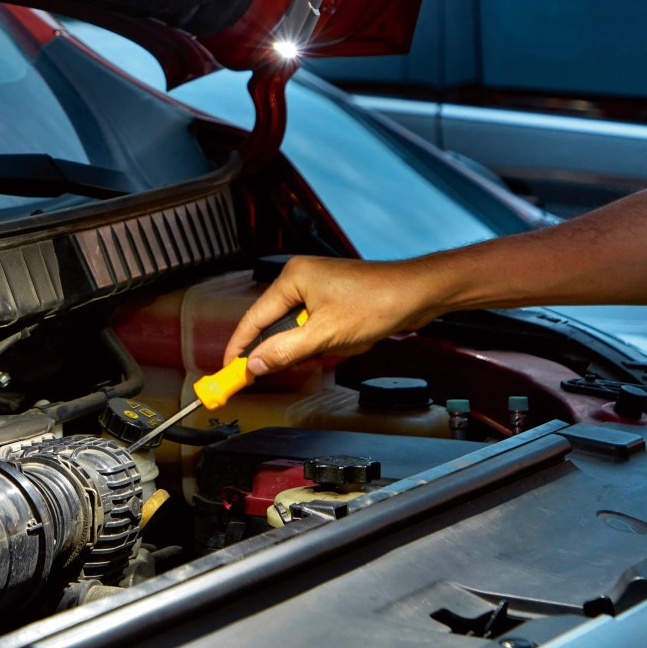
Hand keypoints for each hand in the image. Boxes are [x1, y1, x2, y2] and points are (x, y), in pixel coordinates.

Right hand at [224, 255, 448, 375]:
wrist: (418, 293)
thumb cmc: (377, 302)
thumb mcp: (326, 334)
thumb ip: (285, 350)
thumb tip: (255, 364)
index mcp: (292, 278)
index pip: (254, 317)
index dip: (240, 346)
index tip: (228, 370)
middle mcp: (301, 278)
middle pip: (279, 326)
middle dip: (299, 346)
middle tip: (309, 358)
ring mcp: (318, 287)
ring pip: (302, 330)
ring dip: (322, 344)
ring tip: (347, 339)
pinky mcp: (334, 298)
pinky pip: (319, 327)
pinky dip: (333, 339)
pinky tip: (354, 336)